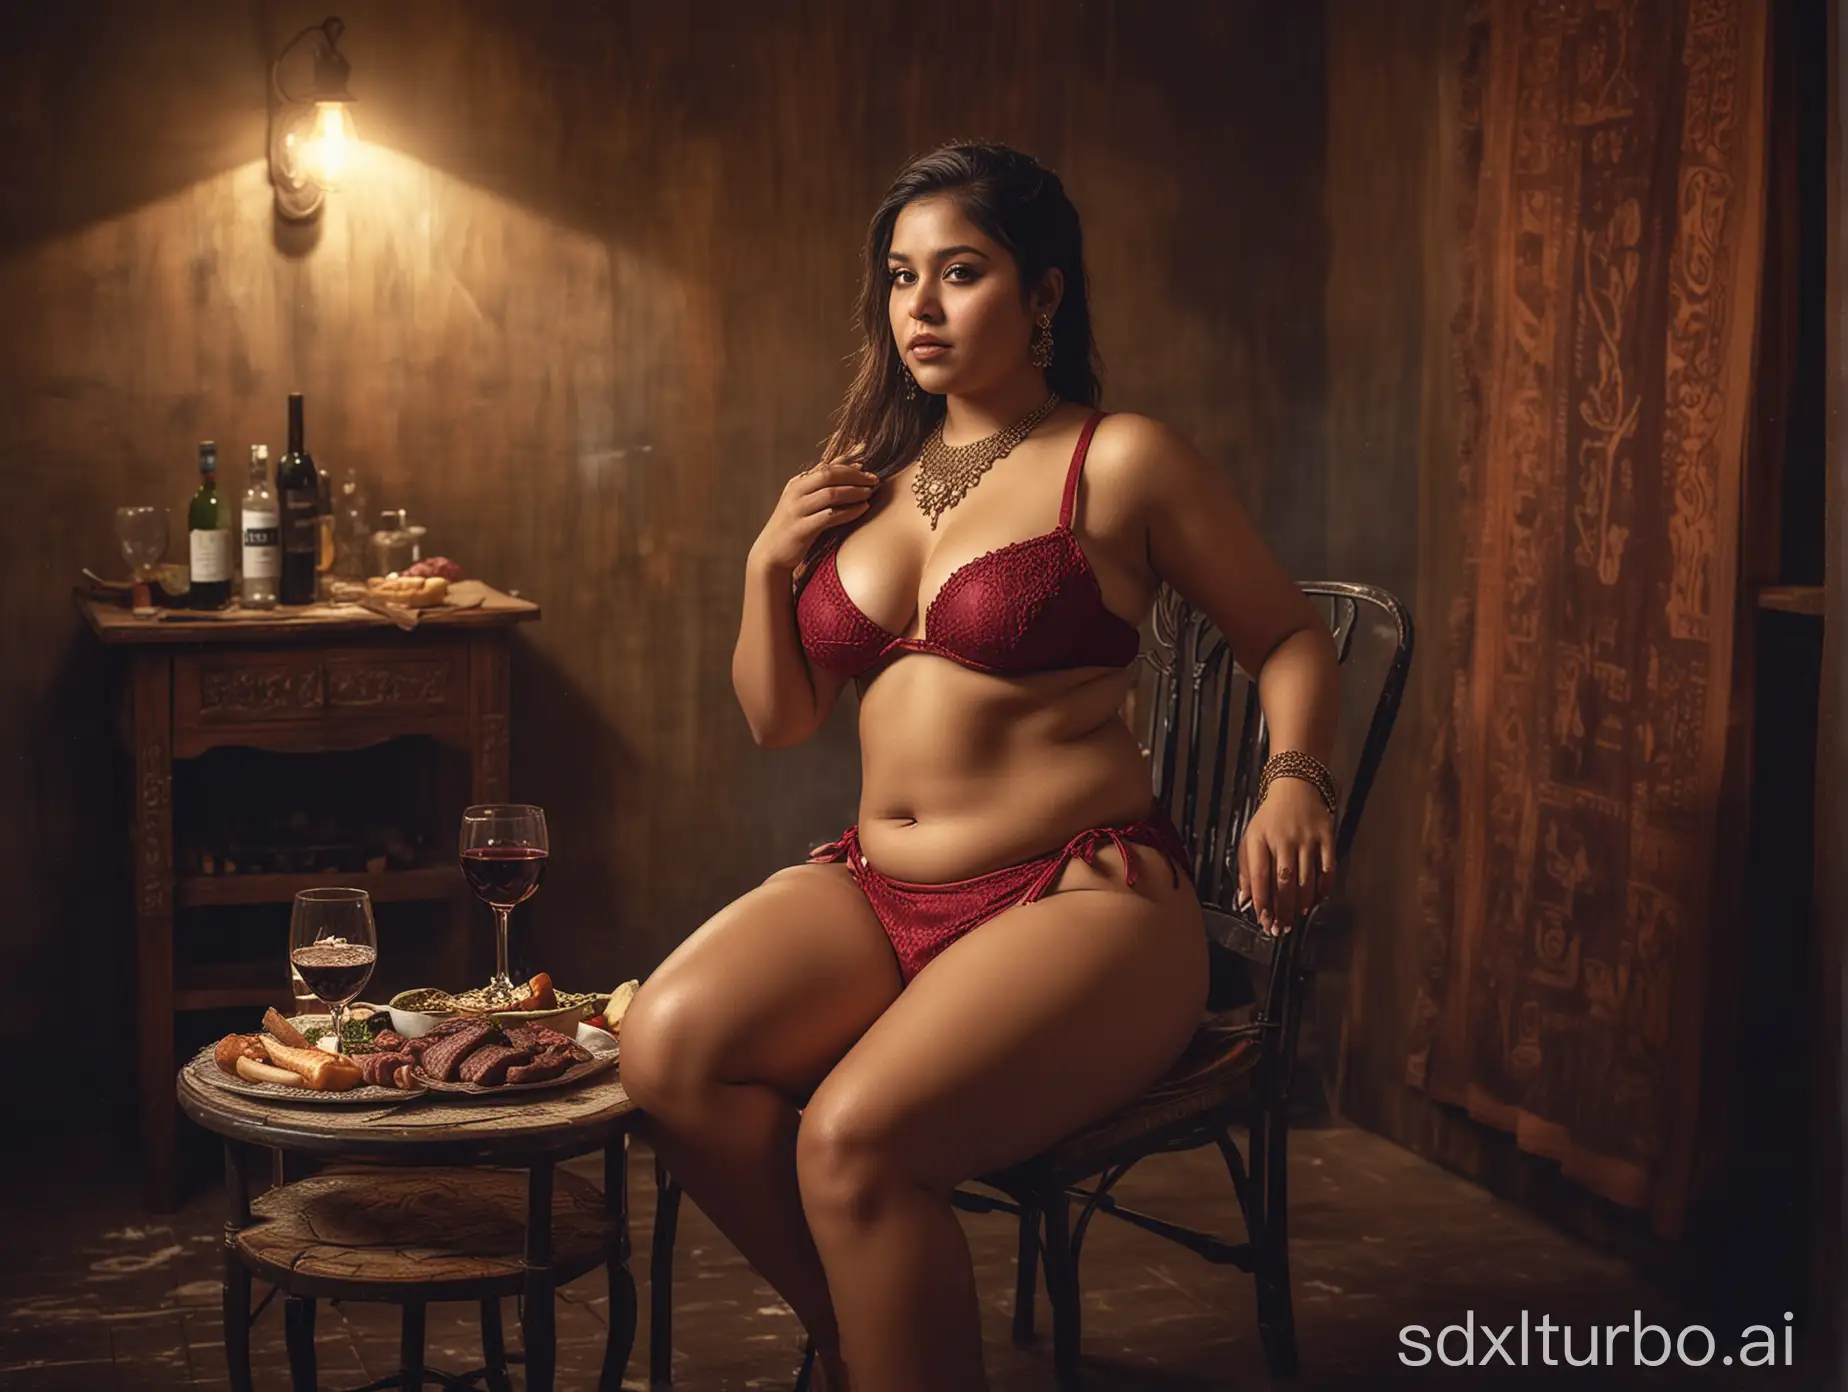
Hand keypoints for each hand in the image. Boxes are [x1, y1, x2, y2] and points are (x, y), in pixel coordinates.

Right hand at [750, 460, 879, 570]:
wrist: (771, 553)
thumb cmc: (794, 525)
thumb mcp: (803, 501)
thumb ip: (821, 484)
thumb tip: (847, 461)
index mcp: (797, 483)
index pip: (825, 466)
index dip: (848, 465)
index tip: (867, 466)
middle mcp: (796, 493)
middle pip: (828, 475)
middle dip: (854, 476)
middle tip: (874, 480)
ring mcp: (797, 510)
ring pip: (830, 494)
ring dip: (854, 492)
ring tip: (870, 493)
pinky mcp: (801, 528)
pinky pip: (830, 516)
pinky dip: (849, 511)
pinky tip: (862, 509)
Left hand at [1235, 779, 1334, 934]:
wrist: (1296, 787)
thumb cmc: (1270, 819)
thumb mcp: (1251, 838)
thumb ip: (1245, 870)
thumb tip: (1245, 901)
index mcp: (1260, 839)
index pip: (1259, 876)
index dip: (1262, 902)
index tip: (1263, 921)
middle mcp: (1283, 839)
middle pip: (1283, 882)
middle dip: (1282, 910)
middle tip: (1282, 928)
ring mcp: (1307, 838)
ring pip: (1306, 879)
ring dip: (1302, 903)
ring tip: (1297, 918)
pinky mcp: (1327, 837)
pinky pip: (1327, 869)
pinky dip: (1323, 889)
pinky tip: (1317, 901)